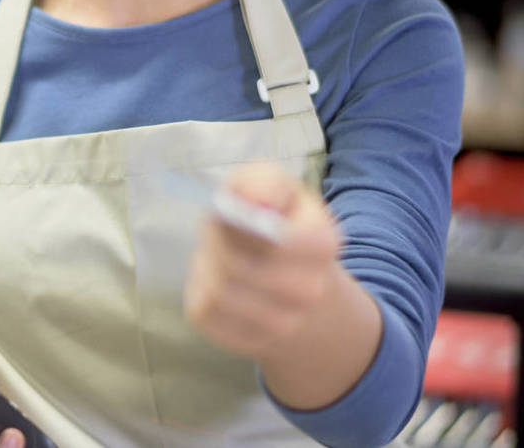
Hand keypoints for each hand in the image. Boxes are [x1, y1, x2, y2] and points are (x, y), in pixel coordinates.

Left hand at [183, 161, 342, 362]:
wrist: (289, 282)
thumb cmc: (275, 223)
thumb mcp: (273, 187)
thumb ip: (263, 182)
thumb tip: (253, 200)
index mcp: (324, 244)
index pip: (280, 239)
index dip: (245, 221)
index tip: (234, 210)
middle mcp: (311, 292)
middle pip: (240, 267)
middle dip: (218, 243)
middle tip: (216, 229)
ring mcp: (283, 324)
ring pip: (221, 292)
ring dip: (207, 265)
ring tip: (216, 254)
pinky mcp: (246, 340)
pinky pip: (207, 315)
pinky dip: (199, 290)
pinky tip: (214, 279)